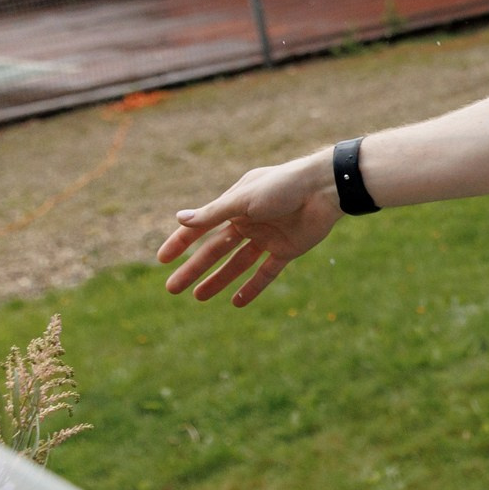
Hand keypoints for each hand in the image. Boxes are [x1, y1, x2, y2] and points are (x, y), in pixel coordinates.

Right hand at [158, 153, 340, 305]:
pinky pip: (266, 272)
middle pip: (216, 250)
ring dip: (219, 279)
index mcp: (235, 204)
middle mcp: (249, 221)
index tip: (162, 260)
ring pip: (238, 263)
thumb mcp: (244, 200)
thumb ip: (213, 214)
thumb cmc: (283, 187)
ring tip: (198, 297)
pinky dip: (253, 287)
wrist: (325, 190)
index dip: (181, 242)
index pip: (201, 226)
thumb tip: (179, 219)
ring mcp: (268, 237)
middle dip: (194, 269)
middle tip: (172, 289)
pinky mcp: (287, 250)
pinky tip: (236, 302)